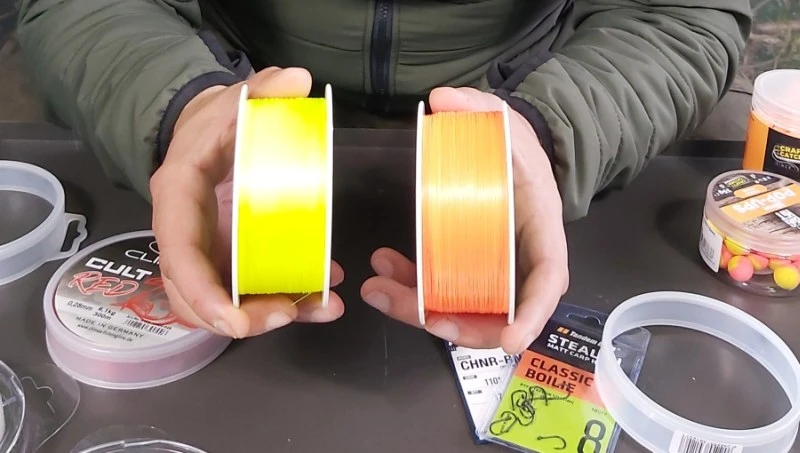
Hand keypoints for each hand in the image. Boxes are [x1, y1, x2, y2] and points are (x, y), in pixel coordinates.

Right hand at [150, 67, 344, 338]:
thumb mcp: (237, 97)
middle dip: (241, 318)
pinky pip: (249, 292)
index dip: (202, 294)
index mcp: (178, 196)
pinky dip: (285, 300)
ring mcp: (208, 250)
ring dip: (267, 316)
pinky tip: (322, 296)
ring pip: (224, 303)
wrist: (214, 132)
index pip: (178, 254)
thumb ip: (262, 88)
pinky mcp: (230, 259)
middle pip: (198, 294)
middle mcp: (186, 233)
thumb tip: (296, 79)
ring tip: (317, 308)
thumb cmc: (219, 120)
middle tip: (290, 314)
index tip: (234, 322)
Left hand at [360, 87, 568, 354]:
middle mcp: (519, 264)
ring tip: (379, 287)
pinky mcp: (466, 271)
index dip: (530, 315)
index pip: (545, 283)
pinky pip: (442, 293)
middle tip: (409, 308)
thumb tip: (441, 99)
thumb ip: (478, 105)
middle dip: (452, 322)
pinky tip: (384, 268)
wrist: (510, 157)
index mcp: (541, 233)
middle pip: (495, 313)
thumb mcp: (505, 119)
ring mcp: (492, 273)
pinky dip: (412, 289)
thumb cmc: (517, 147)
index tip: (510, 339)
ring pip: (461, 310)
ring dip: (418, 309)